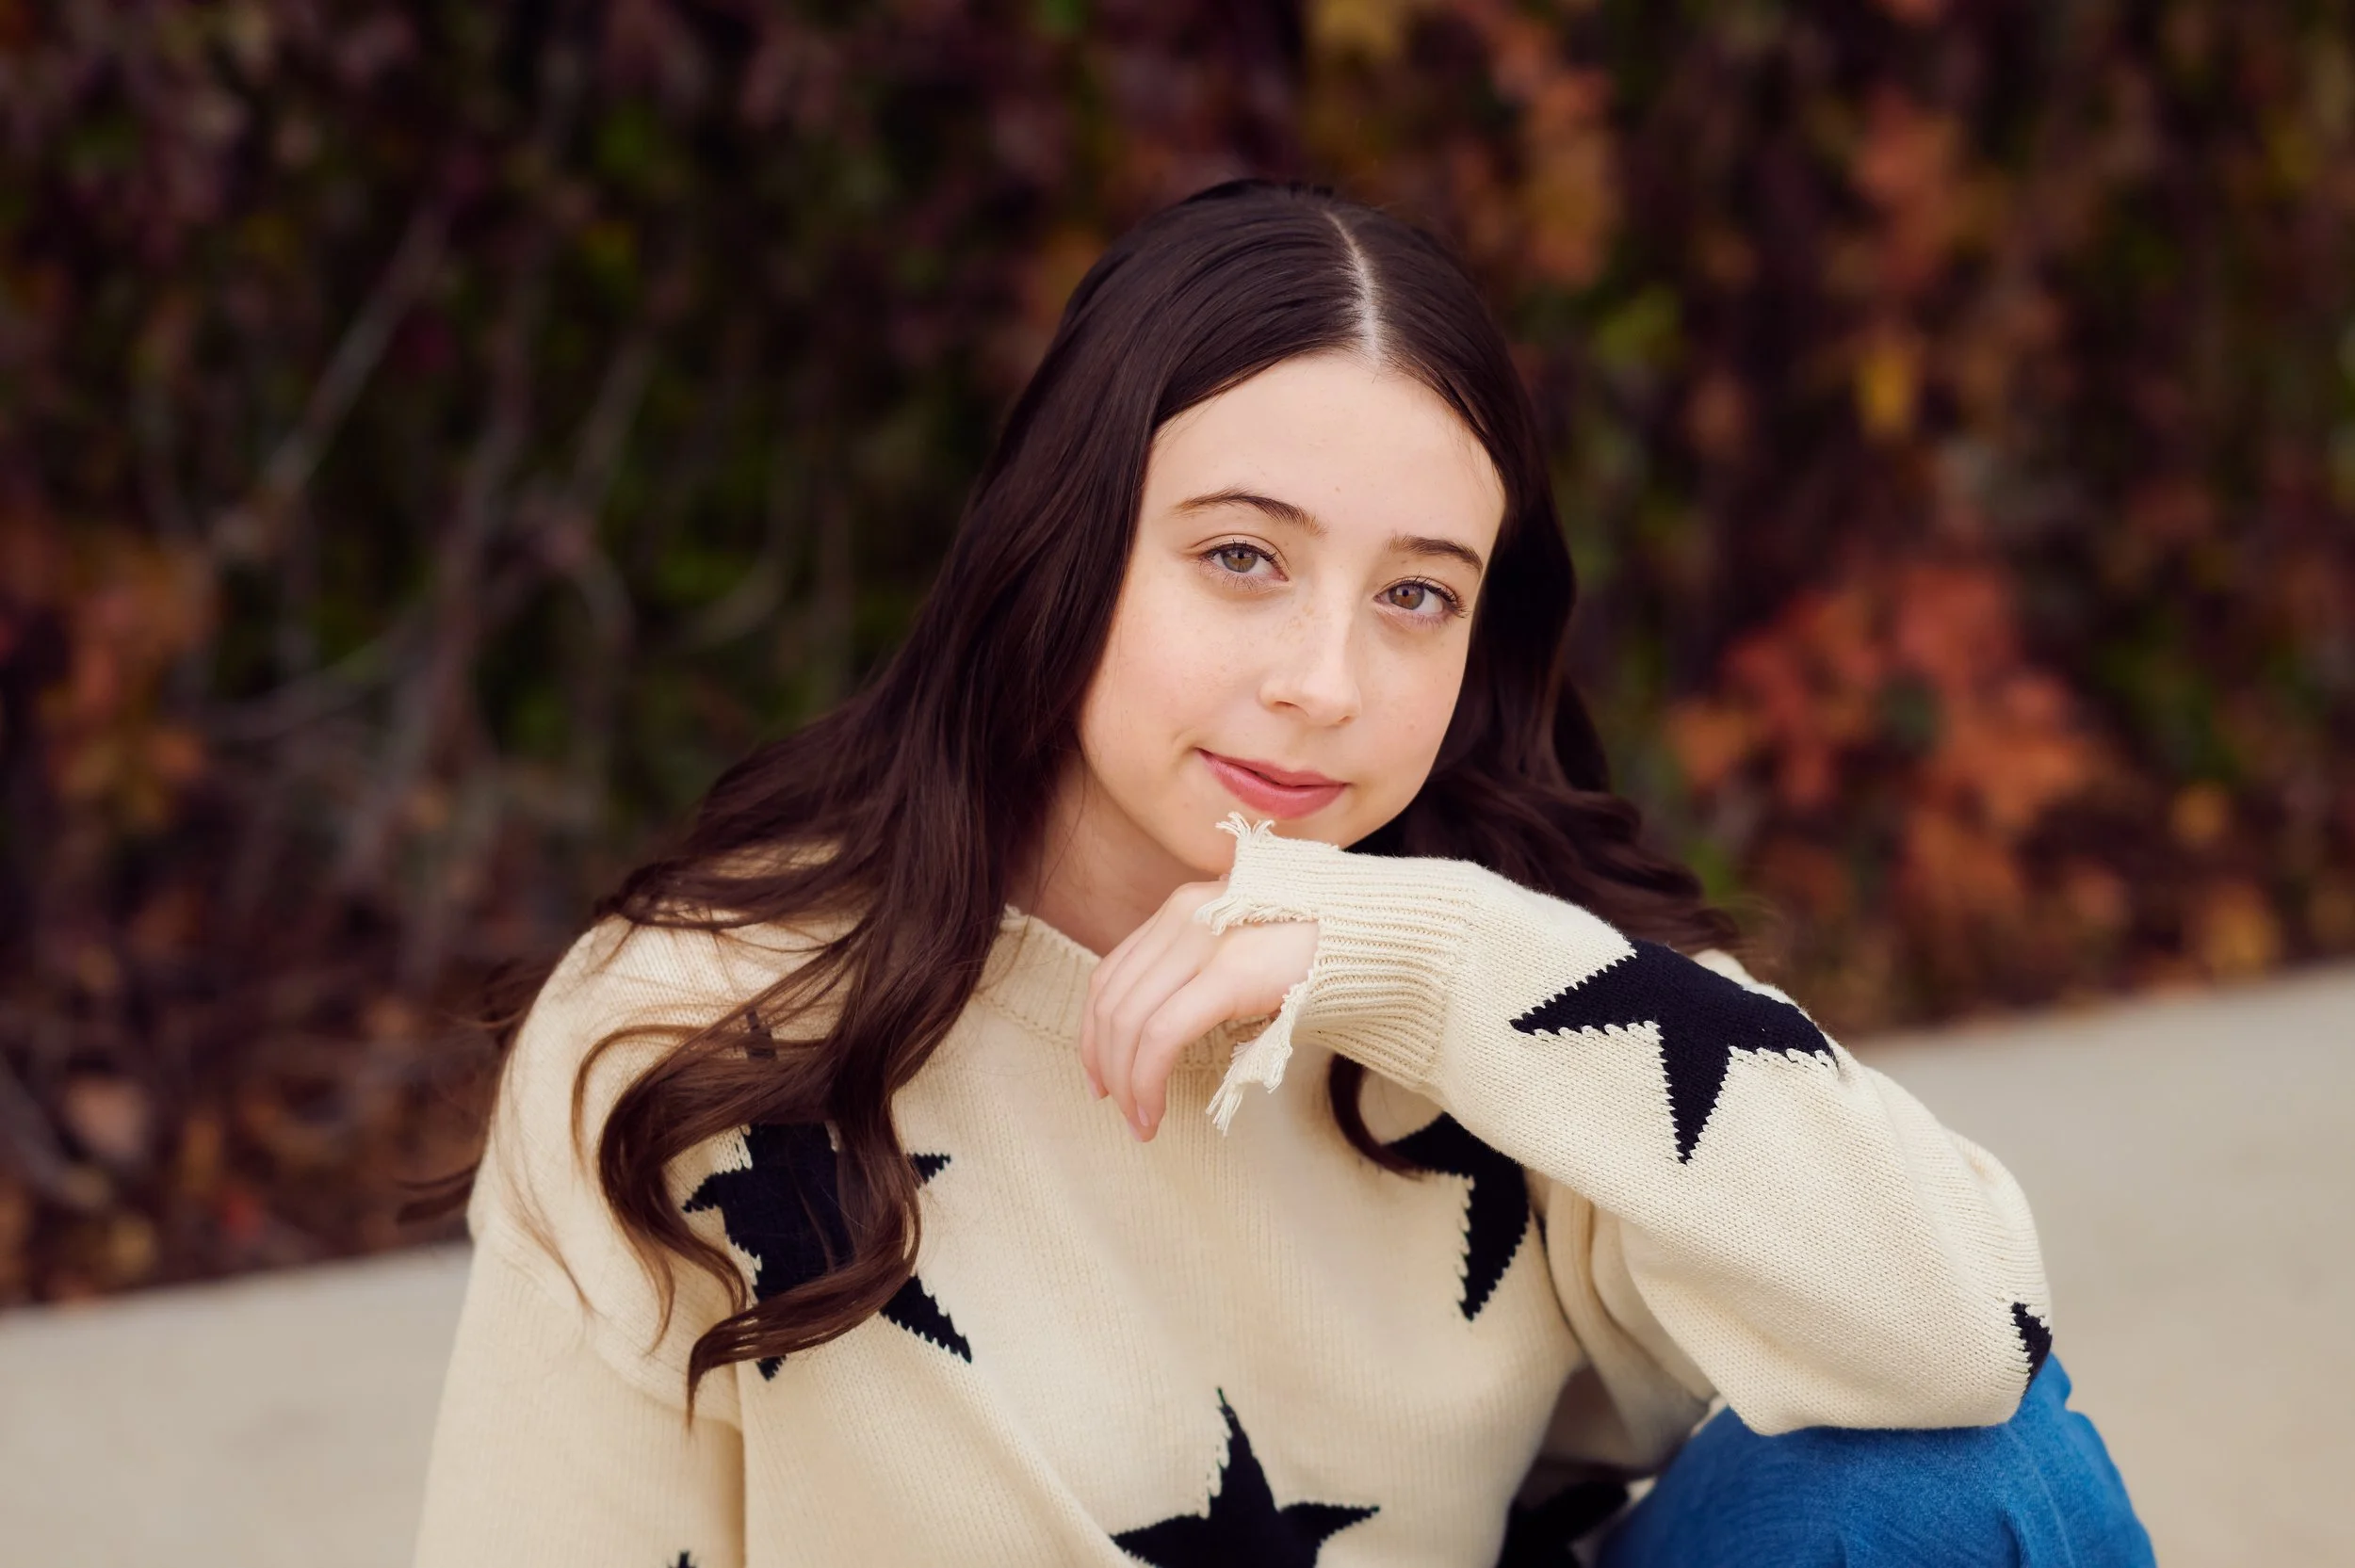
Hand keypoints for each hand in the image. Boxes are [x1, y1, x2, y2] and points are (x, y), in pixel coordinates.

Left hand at [1078, 880, 1317, 1140]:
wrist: (1384, 936)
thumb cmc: (1326, 956)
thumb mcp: (1249, 958)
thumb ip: (1205, 976)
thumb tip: (1165, 1036)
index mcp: (1185, 908)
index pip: (1112, 974)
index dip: (1094, 1031)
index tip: (1101, 1076)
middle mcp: (1184, 914)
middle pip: (1113, 999)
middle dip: (1105, 1063)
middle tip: (1118, 1108)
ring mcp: (1204, 938)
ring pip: (1130, 1021)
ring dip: (1127, 1081)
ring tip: (1140, 1120)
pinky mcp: (1229, 971)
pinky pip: (1164, 1034)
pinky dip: (1147, 1079)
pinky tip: (1155, 1112)